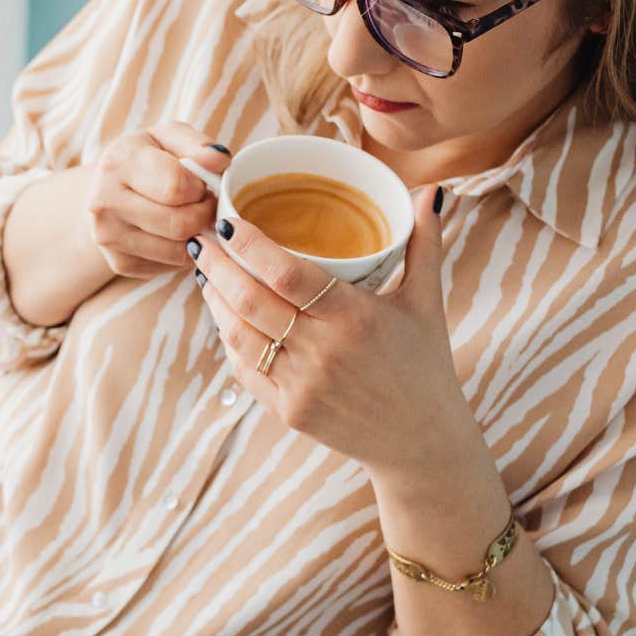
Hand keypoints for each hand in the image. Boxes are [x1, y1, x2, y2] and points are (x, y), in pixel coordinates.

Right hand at [86, 122, 227, 277]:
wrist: (104, 189)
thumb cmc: (145, 159)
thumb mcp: (168, 137)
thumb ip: (197, 144)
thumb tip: (220, 160)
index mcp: (118, 164)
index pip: (176, 187)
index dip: (200, 188)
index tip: (200, 185)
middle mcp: (105, 202)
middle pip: (180, 224)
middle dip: (205, 215)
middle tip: (205, 204)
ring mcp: (109, 237)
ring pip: (179, 251)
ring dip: (198, 236)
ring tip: (192, 217)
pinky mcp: (120, 262)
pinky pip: (170, 266)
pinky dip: (183, 253)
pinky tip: (176, 234)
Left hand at [190, 185, 475, 476]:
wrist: (422, 443)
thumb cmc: (424, 365)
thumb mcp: (428, 303)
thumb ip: (424, 244)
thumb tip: (432, 192)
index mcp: (356, 318)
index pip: (287, 275)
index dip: (251, 247)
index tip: (230, 222)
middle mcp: (323, 352)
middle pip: (251, 301)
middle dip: (217, 266)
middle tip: (202, 239)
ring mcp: (301, 385)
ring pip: (239, 334)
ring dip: (215, 300)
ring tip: (206, 272)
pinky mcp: (288, 411)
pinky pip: (244, 368)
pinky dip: (229, 337)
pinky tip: (223, 314)